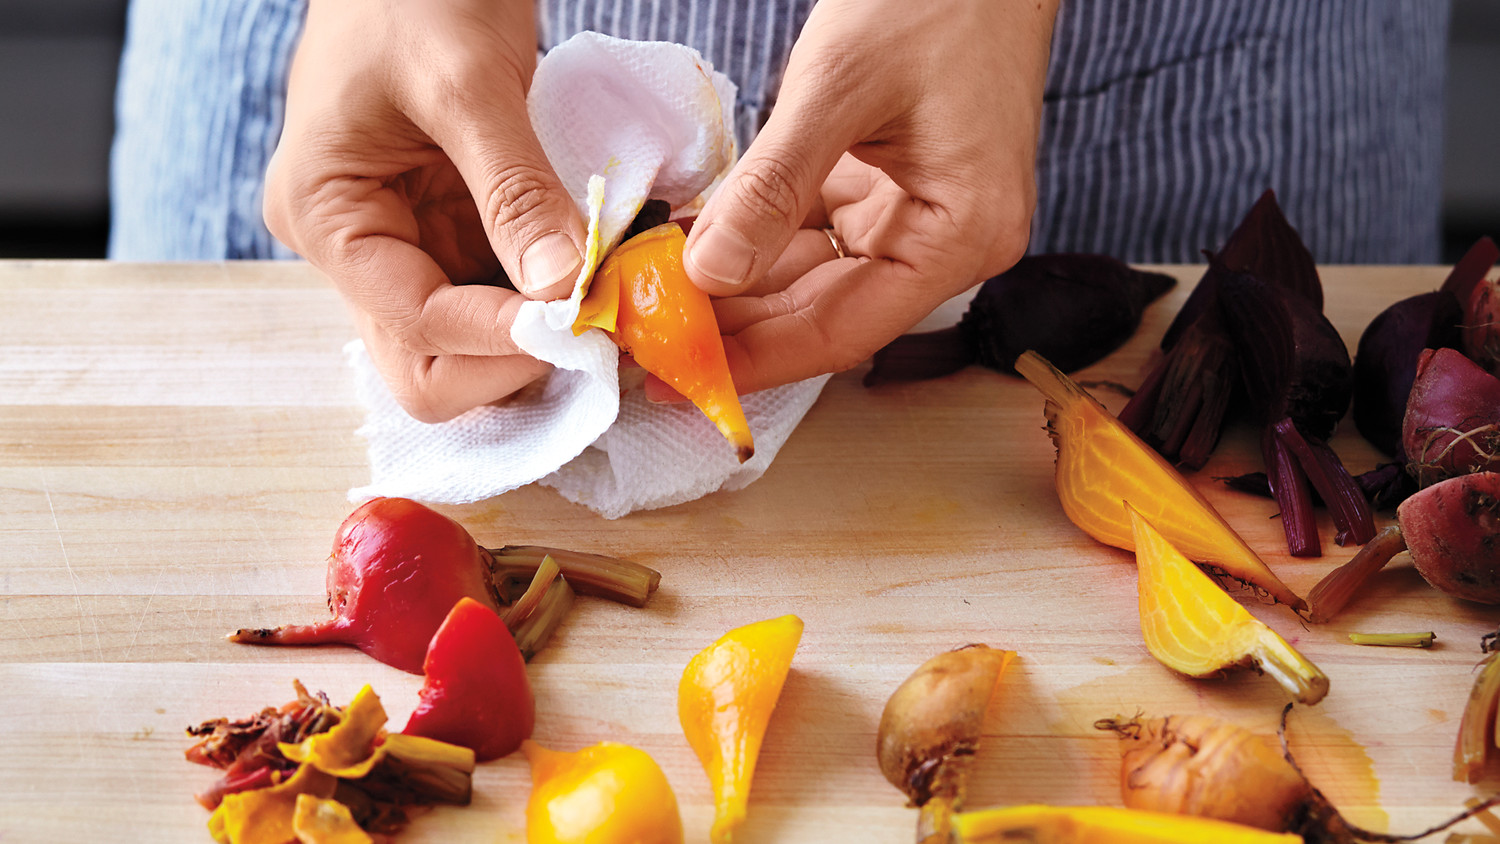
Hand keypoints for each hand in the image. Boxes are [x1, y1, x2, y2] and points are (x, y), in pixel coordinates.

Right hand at [264, 0, 586, 421]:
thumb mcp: (467, 83)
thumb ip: (514, 189)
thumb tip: (565, 287)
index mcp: (326, 215)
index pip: (414, 324)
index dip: (501, 337)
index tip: (584, 323)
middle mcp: (356, 248)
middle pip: (426, 365)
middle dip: (511, 362)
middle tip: (595, 332)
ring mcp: (405, 244)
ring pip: (467, 345)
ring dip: (537, 341)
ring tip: (607, 308)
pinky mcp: (451, 231)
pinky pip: (499, 294)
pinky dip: (546, 301)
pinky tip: (597, 282)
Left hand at [680, 0, 1058, 393]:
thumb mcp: (839, 89)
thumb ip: (772, 188)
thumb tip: (707, 276)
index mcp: (960, 236)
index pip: (844, 330)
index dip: (756, 361)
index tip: (679, 376)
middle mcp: (947, 241)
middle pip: (825, 311)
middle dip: (736, 326)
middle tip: (650, 340)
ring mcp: (918, 214)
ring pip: (812, 274)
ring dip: (738, 282)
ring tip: (657, 296)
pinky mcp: (891, 184)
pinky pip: (814, 228)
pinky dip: (757, 233)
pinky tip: (695, 241)